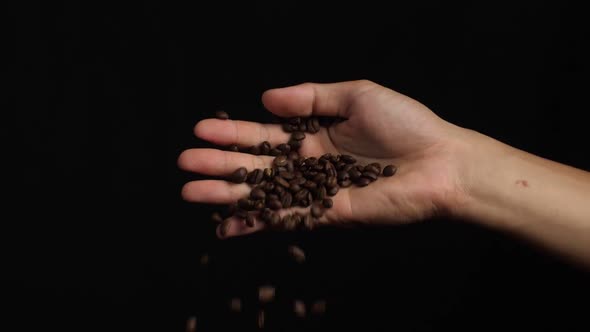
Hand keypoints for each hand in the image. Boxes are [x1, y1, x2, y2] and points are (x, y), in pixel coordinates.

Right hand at [178, 80, 468, 237]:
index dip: (233, 133)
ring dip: (227, 194)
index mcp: (315, 134)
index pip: (265, 134)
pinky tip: (226, 224)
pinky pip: (286, 217)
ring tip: (191, 191)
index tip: (201, 129)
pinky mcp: (328, 213)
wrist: (440, 160)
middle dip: (220, 164)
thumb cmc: (405, 123)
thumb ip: (309, 96)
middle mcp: (310, 164)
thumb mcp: (355, 94)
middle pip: (256, 165)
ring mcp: (316, 190)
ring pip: (263, 193)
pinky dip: (256, 221)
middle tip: (185, 163)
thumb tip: (264, 98)